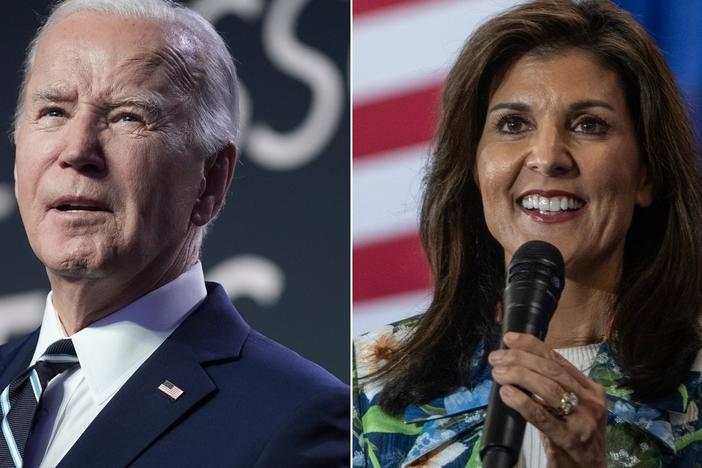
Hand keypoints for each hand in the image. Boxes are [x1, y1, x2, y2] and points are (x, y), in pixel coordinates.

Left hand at [488, 332, 606, 466]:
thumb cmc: (573, 437)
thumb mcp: (569, 407)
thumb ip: (551, 386)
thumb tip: (516, 362)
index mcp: (590, 388)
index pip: (557, 359)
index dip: (531, 345)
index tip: (508, 339)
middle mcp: (590, 401)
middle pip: (551, 370)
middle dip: (520, 359)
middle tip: (496, 358)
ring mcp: (583, 420)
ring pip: (548, 388)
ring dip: (519, 376)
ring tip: (498, 374)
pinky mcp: (570, 440)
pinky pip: (543, 416)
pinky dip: (522, 402)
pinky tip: (507, 394)